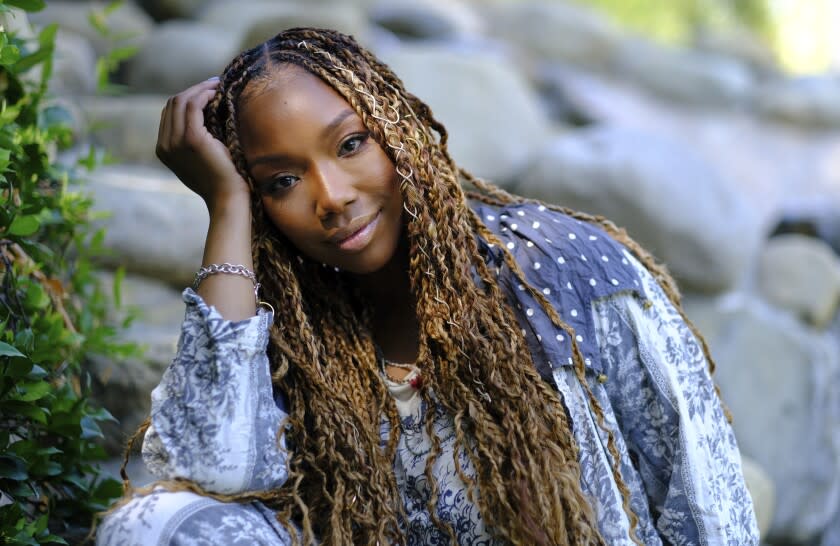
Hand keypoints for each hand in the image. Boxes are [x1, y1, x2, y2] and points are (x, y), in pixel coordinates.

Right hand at [156, 78, 249, 211]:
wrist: (228, 198)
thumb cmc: (221, 180)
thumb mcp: (200, 159)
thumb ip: (192, 141)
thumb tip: (202, 116)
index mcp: (163, 149)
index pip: (169, 113)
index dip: (187, 97)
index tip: (207, 91)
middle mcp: (164, 145)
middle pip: (172, 103)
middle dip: (193, 90)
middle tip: (214, 84)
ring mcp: (175, 142)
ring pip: (181, 101)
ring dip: (200, 89)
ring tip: (217, 85)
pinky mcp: (191, 139)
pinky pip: (193, 106)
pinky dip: (204, 95)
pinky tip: (217, 93)